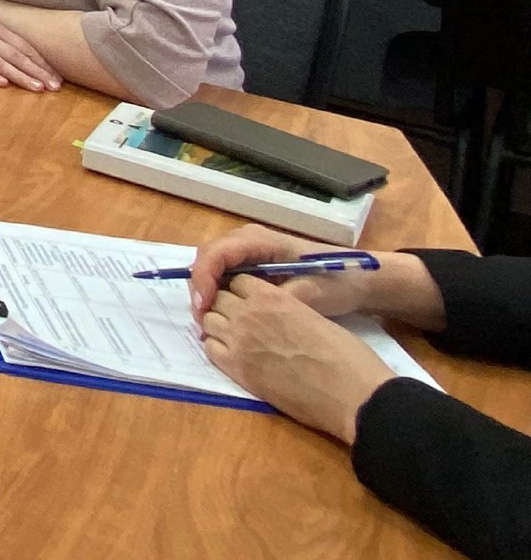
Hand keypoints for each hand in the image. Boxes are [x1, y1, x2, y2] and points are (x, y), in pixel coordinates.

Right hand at [0, 0, 59, 89]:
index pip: (22, 46)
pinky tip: (3, 84)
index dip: (40, 61)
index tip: (55, 75)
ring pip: (0, 63)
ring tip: (37, 88)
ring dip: (20, 76)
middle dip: (37, 72)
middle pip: (16, 56)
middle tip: (55, 86)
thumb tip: (17, 49)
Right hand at [186, 225, 445, 327]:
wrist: (361, 279)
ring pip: (211, 266)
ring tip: (207, 320)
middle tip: (201, 320)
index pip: (216, 253)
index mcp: (260, 240)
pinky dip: (216, 293)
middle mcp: (248, 240)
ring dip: (205, 292)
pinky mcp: (251, 265)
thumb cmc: (337, 282)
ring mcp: (248, 252)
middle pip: (206, 258)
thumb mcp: (310, 294)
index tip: (204, 308)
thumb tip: (248, 312)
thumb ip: (277, 299)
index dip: (204, 279)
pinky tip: (220, 314)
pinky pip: (222, 275)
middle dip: (199, 287)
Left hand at [200, 278, 394, 442]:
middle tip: (238, 318)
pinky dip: (217, 347)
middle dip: (225, 304)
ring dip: (218, 325)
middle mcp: (248, 313)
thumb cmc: (345, 355)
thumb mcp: (313, 316)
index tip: (247, 299)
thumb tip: (275, 316)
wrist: (351, 394)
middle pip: (219, 298)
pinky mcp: (237, 369)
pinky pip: (210, 349)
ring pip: (209, 321)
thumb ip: (285, 309)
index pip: (237, 281)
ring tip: (234, 336)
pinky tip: (232, 354)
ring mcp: (239, 341)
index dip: (241, 290)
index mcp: (271, 296)